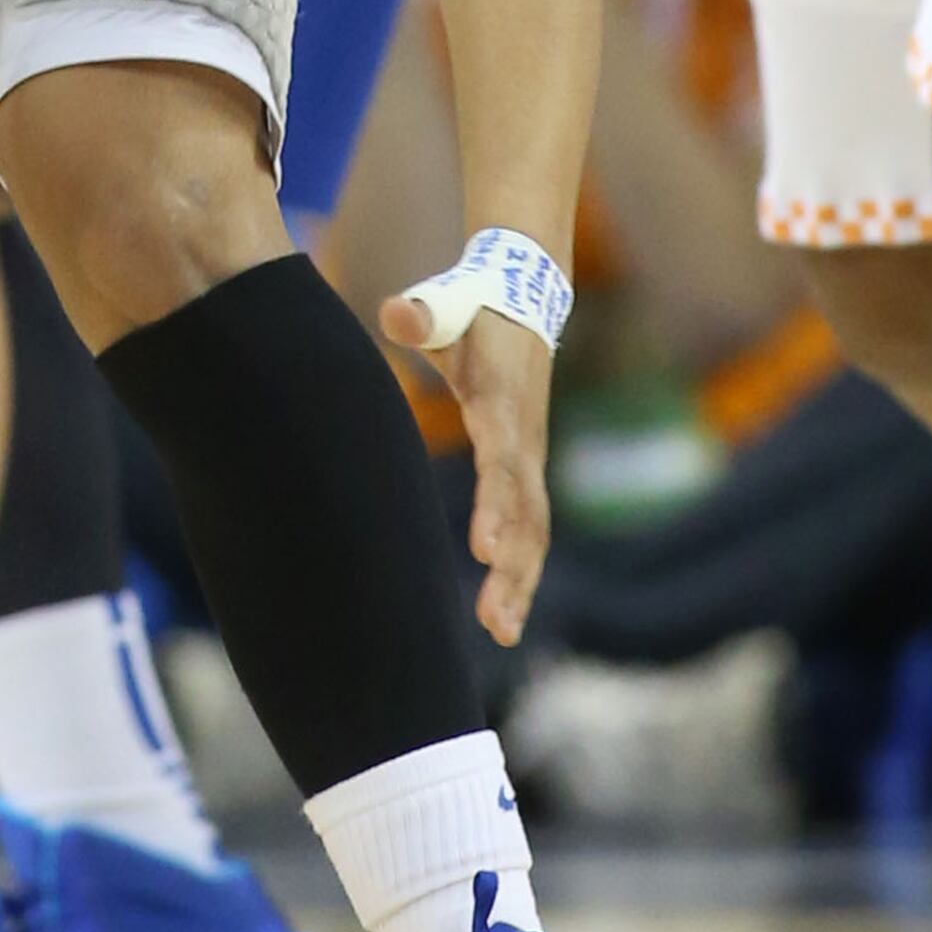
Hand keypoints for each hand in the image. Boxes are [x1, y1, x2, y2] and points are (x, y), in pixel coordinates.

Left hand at [381, 292, 551, 649]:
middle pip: (526, 512)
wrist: (525, 299)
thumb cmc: (475, 308)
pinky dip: (521, 573)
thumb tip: (397, 313)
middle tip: (494, 619)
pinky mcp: (526, 473)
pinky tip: (503, 617)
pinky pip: (531, 530)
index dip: (496, 504)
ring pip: (534, 531)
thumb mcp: (450, 303)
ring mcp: (530, 460)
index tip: (484, 548)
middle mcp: (524, 440)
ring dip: (520, 583)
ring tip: (500, 632)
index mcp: (502, 402)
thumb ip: (423, 312)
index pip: (503, 460)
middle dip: (513, 567)